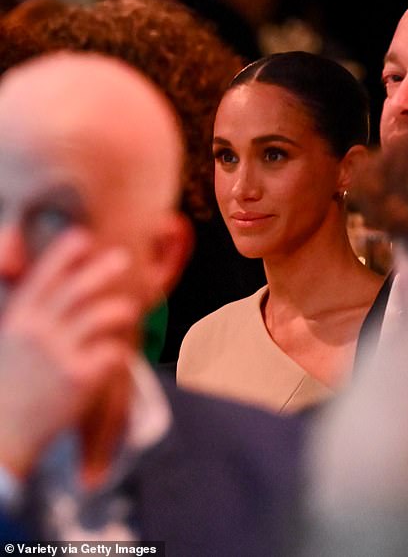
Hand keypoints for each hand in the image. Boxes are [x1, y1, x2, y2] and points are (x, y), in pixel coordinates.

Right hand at [0, 229, 139, 477]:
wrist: (4, 436)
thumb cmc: (13, 385)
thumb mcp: (11, 342)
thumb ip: (32, 314)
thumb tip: (52, 286)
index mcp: (19, 321)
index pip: (43, 279)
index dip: (63, 256)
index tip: (82, 236)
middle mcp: (38, 332)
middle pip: (75, 291)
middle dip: (101, 270)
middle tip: (124, 258)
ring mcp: (59, 354)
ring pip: (99, 316)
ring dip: (119, 309)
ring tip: (130, 309)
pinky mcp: (80, 377)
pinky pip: (112, 352)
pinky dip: (120, 350)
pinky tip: (122, 355)